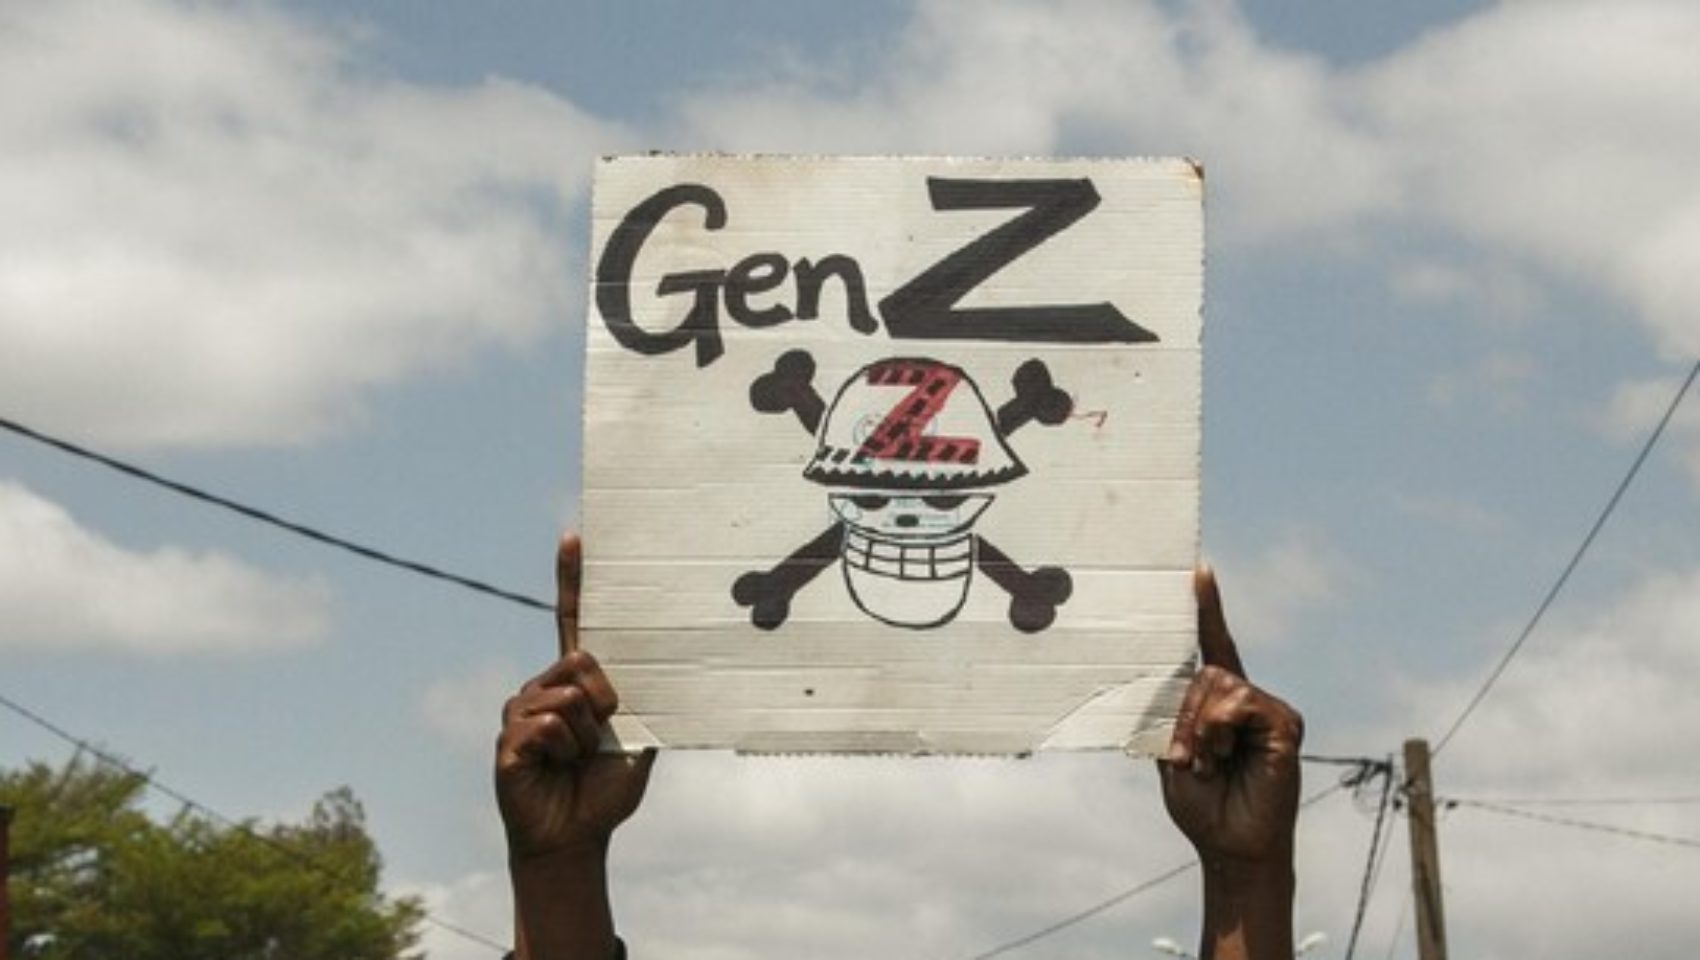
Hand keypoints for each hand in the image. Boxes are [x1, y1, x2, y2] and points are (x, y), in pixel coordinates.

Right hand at [495, 534, 655, 863]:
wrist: (576, 835)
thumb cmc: (604, 788)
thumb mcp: (638, 741)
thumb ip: (646, 704)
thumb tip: (678, 672)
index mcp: (575, 680)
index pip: (572, 620)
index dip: (572, 579)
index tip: (574, 536)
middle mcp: (544, 685)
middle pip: (581, 660)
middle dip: (604, 701)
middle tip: (600, 736)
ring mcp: (521, 709)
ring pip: (568, 697)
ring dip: (586, 736)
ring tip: (576, 760)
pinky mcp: (508, 736)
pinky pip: (548, 724)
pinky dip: (564, 750)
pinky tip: (554, 768)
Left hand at [1160, 565, 1303, 871]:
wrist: (1230, 845)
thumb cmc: (1202, 803)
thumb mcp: (1170, 750)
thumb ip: (1168, 711)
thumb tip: (1166, 677)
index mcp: (1217, 702)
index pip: (1212, 645)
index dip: (1207, 608)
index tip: (1198, 571)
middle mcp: (1247, 698)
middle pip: (1203, 671)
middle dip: (1182, 713)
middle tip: (1186, 755)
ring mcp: (1269, 708)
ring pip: (1219, 683)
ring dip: (1199, 725)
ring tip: (1208, 762)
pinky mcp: (1285, 722)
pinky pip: (1240, 701)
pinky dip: (1220, 727)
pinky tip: (1225, 756)